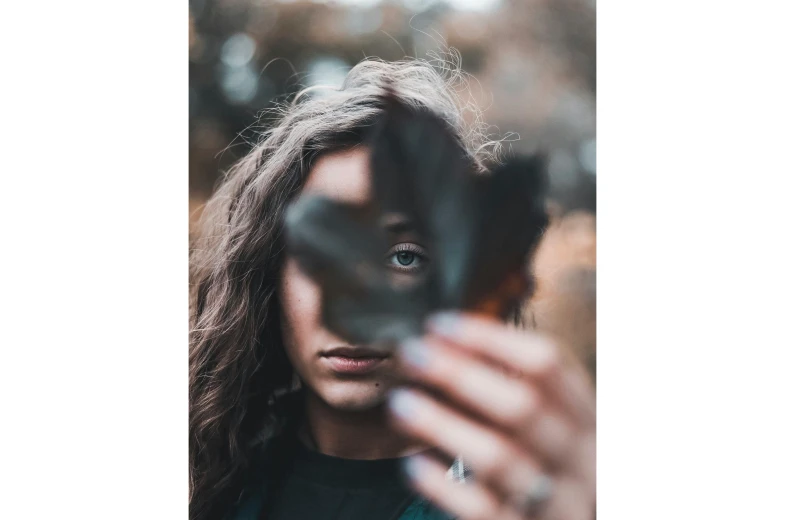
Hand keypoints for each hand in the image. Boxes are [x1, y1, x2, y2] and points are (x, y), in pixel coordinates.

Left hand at [388, 312, 595, 519]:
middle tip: (412, 354)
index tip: (439, 324)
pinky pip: (483, 509)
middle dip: (461, 373)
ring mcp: (559, 502)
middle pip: (523, 405)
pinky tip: (412, 465)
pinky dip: (444, 485)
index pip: (547, 362)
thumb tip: (446, 346)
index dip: (490, 338)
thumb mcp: (555, 431)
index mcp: (589, 418)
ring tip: (400, 403)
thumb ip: (519, 394)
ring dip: (443, 424)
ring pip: (499, 456)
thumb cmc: (552, 474)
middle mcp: (581, 458)